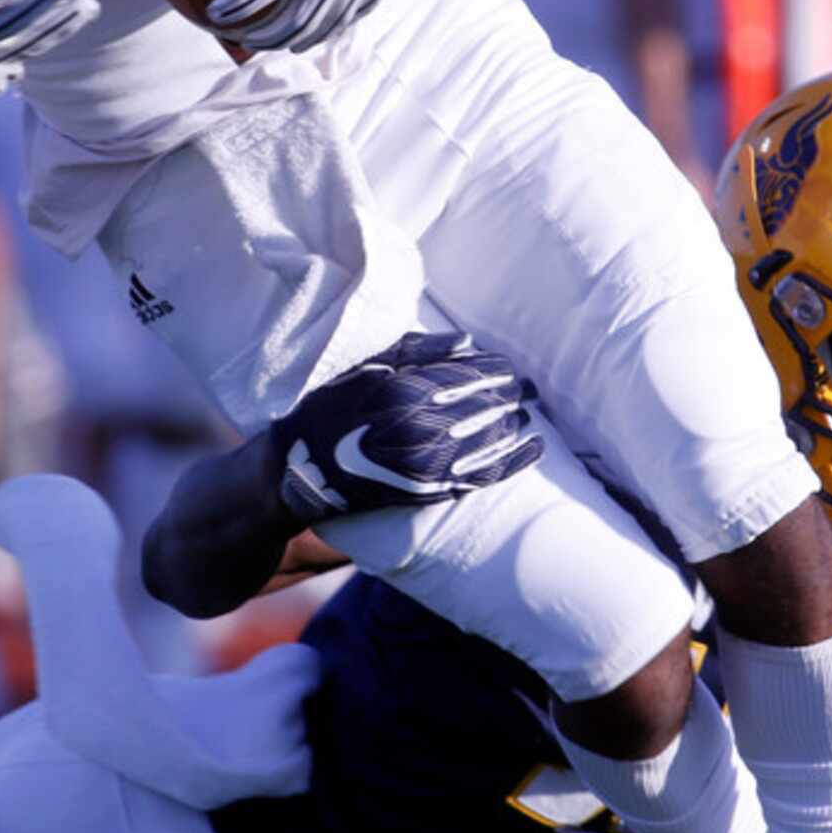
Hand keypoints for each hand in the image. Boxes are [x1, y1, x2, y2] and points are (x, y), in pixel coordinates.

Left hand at [206, 0, 449, 52]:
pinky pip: (348, 20)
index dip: (239, 4)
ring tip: (265, 43)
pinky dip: (322, 32)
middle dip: (260, 34)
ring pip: (321, 27)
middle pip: (292, 19)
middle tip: (235, 36)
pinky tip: (306, 33)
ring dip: (289, 40)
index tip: (215, 14)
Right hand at [269, 331, 541, 524]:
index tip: (508, 369)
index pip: (472, 373)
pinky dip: (511, 462)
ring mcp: (427, 461)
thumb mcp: (365, 367)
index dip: (495, 370)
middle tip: (526, 391)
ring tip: (526, 417)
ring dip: (512, 426)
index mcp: (409, 389)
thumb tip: (466, 342)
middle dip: (509, 396)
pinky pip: (481, 476)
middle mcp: (422, 425)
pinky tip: (532, 451)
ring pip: (489, 439)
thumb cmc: (330, 410)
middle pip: (486, 405)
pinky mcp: (427, 491)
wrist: (299, 471)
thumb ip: (417, 351)